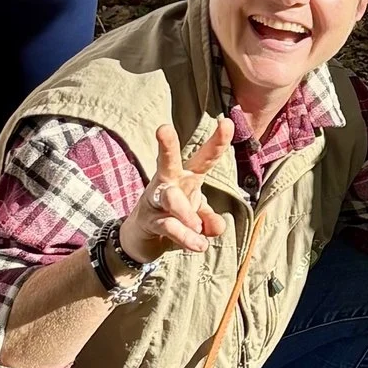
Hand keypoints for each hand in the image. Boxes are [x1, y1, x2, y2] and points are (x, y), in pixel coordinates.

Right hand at [118, 118, 232, 264]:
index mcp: (187, 177)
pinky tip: (198, 245)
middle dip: (167, 145)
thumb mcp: (197, 217)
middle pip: (167, 161)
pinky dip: (185, 236)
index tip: (226, 122)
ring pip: (170, 197)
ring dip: (185, 213)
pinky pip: (167, 225)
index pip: (204, 158)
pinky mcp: (149, 221)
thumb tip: (219, 227)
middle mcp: (169, 183)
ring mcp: (156, 201)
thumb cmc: (174, 216)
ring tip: (198, 228)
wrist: (141, 238)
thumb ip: (210, 219)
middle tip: (163, 128)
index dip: (216, 141)